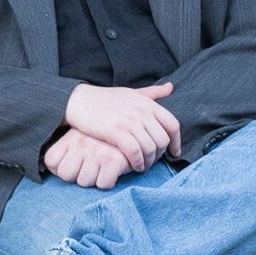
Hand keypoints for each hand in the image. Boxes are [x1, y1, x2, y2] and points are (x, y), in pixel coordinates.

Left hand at [43, 128, 132, 188]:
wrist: (133, 127)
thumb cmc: (103, 139)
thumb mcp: (80, 137)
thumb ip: (65, 151)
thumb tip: (51, 170)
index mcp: (71, 137)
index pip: (50, 161)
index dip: (59, 168)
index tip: (73, 165)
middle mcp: (81, 143)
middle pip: (66, 175)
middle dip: (78, 175)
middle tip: (90, 167)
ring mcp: (97, 151)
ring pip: (84, 181)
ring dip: (94, 179)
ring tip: (102, 167)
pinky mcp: (114, 160)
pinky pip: (103, 184)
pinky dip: (109, 181)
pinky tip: (113, 171)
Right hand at [63, 82, 181, 171]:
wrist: (79, 101)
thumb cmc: (105, 98)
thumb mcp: (131, 92)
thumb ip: (152, 93)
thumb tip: (171, 87)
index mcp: (147, 102)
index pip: (172, 124)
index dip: (177, 142)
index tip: (174, 153)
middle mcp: (141, 111)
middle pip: (162, 140)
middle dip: (160, 155)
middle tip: (153, 162)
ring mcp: (129, 121)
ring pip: (150, 148)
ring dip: (148, 162)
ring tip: (142, 166)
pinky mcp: (116, 131)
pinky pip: (135, 152)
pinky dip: (137, 162)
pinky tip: (134, 166)